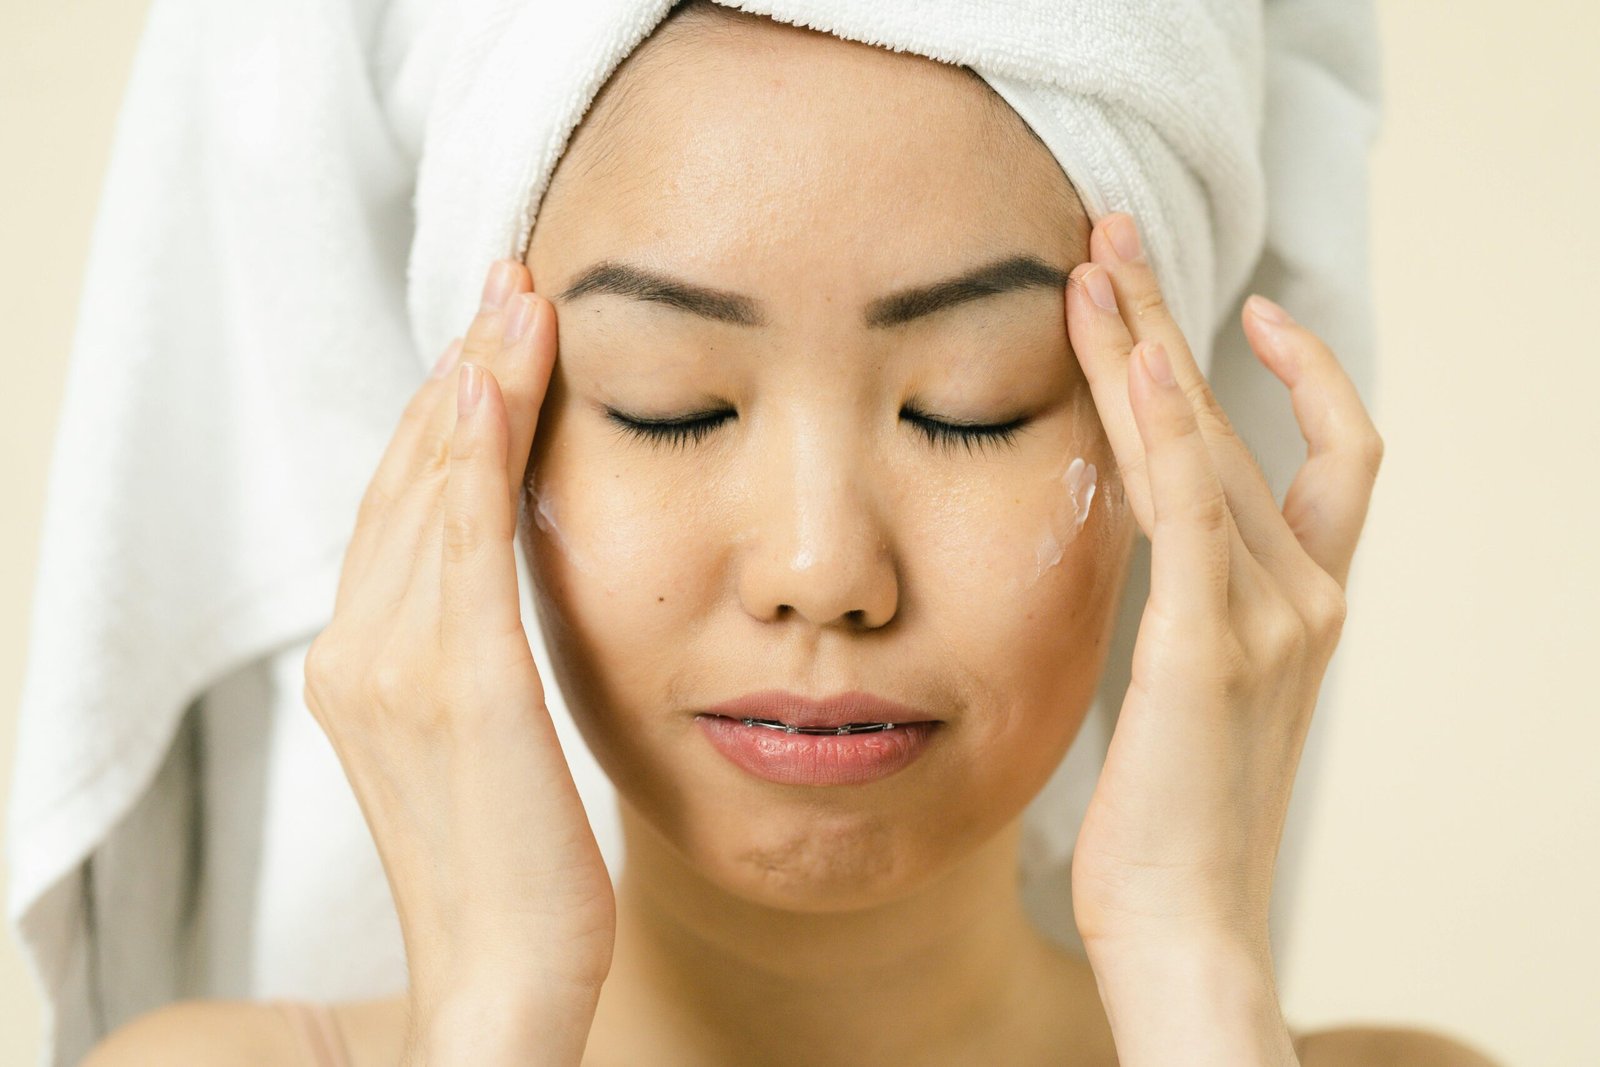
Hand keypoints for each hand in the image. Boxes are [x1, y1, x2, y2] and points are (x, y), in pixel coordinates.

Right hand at [302, 261, 613, 1056]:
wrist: (503, 978)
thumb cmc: (514, 862)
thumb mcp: (486, 736)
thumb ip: (474, 648)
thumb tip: (506, 566)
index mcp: (364, 664)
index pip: (403, 508)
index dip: (447, 412)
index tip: (495, 334)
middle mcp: (359, 653)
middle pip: (408, 480)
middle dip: (462, 372)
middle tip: (510, 282)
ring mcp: (396, 669)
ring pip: (431, 492)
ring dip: (474, 386)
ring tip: (517, 303)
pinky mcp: (460, 690)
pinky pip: (463, 544)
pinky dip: (474, 457)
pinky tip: (495, 384)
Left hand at [1062, 213, 1382, 966]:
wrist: (1184, 925)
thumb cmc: (1171, 822)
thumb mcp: (1190, 693)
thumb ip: (1189, 612)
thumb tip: (1142, 553)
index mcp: (1307, 609)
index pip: (1335, 460)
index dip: (1304, 376)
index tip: (1241, 308)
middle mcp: (1305, 598)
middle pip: (1246, 425)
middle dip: (1177, 325)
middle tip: (1116, 238)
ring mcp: (1268, 619)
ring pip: (1207, 446)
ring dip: (1147, 346)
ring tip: (1092, 264)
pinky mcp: (1206, 644)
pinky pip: (1189, 506)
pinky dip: (1164, 423)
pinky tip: (1129, 357)